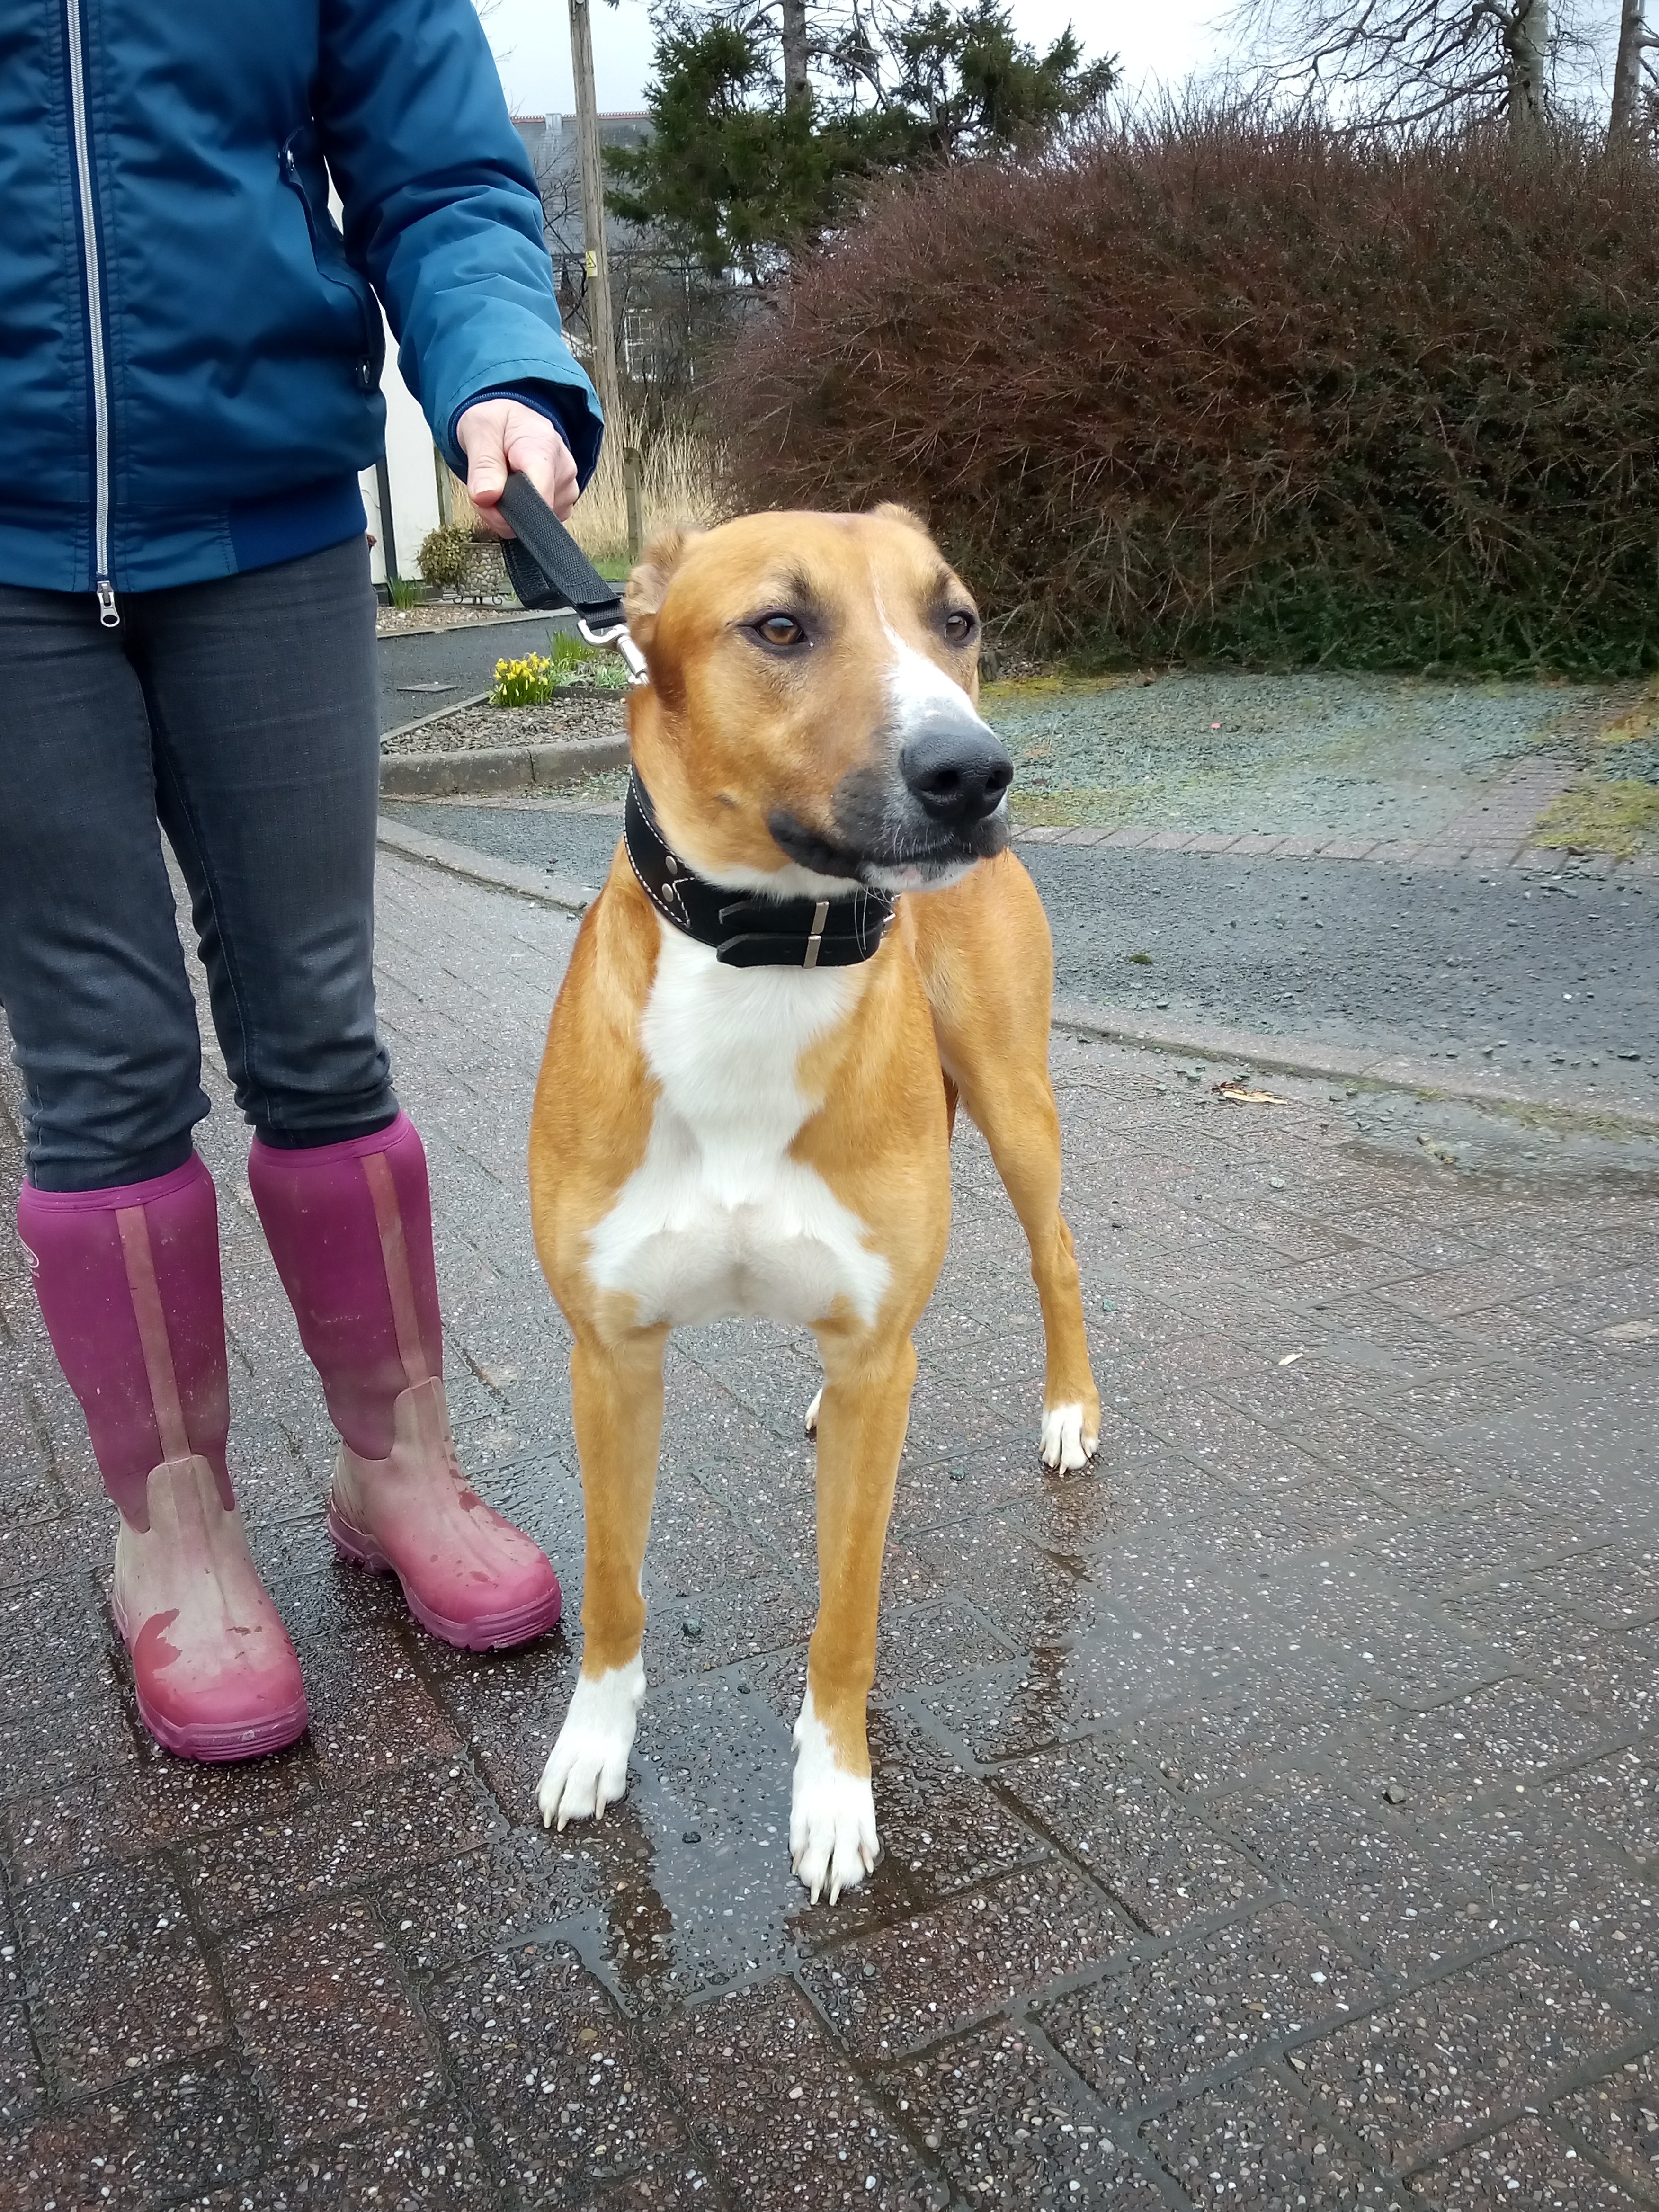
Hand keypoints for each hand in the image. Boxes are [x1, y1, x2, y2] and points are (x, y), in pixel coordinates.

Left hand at [455, 398, 578, 534]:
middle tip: (485, 485)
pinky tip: (512, 494)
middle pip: (531, 514)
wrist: (514, 421)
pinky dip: (517, 517)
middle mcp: (562, 472)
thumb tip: (486, 496)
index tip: (488, 500)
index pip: (540, 495)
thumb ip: (483, 464)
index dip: (511, 509)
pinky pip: (535, 525)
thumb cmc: (499, 422)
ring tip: (499, 484)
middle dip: (498, 509)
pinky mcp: (562, 505)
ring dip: (505, 514)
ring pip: (531, 524)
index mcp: (545, 449)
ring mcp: (565, 491)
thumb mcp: (480, 430)